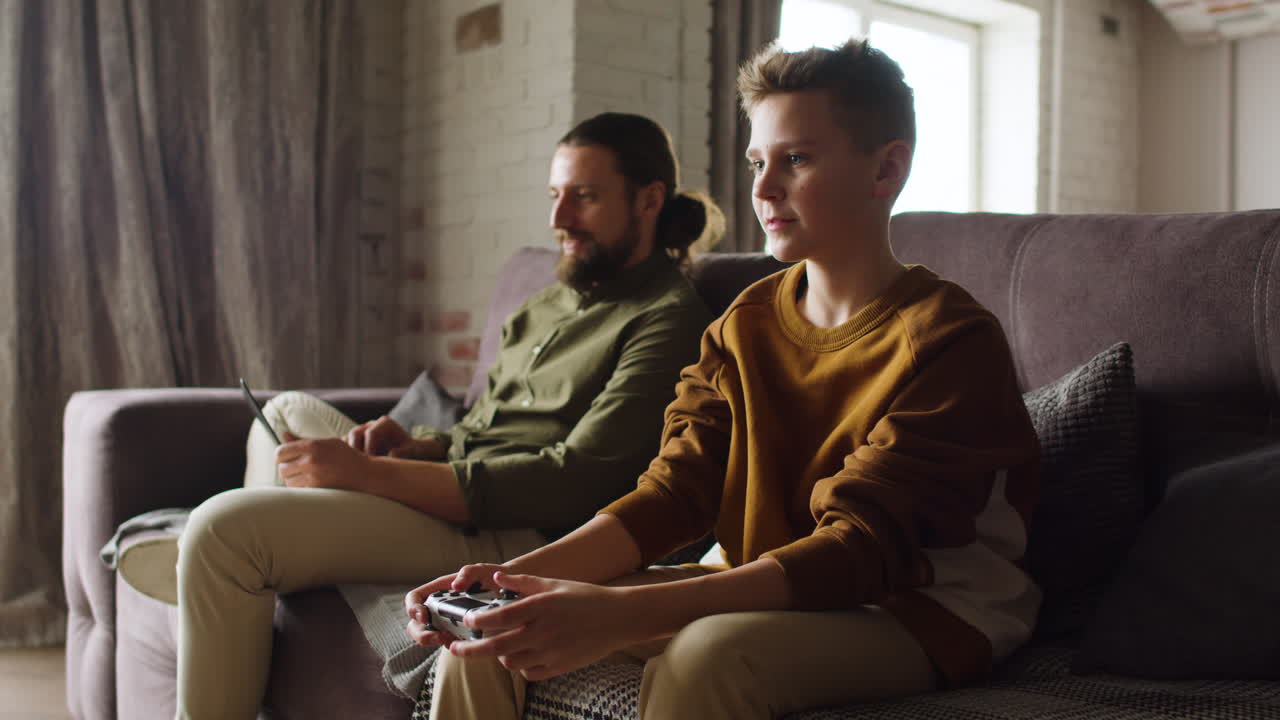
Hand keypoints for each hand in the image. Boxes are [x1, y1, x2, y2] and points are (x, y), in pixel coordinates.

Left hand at [276, 432, 380, 490]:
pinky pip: (299, 491)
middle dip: (287, 469)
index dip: (281, 456)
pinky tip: (311, 483)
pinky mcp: (318, 490)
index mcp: (312, 446)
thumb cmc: (345, 456)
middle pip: (282, 469)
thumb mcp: (326, 442)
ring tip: (305, 476)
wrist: (364, 473)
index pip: (280, 452)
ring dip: (293, 480)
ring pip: (289, 482)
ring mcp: (314, 476)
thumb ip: (302, 440)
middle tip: (296, 468)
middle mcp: (311, 461)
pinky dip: (301, 488)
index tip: (286, 457)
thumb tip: (283, 434)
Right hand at [345, 416, 445, 458]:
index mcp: (385, 424)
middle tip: (358, 467)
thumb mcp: (413, 451)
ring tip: (352, 468)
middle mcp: (371, 425)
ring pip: (347, 438)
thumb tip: (392, 453)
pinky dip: (344, 455)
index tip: (371, 463)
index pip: (372, 432)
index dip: (369, 447)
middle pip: (355, 433)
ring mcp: (362, 431)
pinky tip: (349, 469)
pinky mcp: (355, 441)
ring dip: (347, 453)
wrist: (406, 452)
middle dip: (355, 450)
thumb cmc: (410, 451)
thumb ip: (405, 452)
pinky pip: (343, 445)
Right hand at [403, 564, 506, 648]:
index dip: (413, 608)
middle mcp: (438, 607)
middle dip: (421, 633)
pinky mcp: (458, 634)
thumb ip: (468, 572)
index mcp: (438, 590)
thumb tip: (456, 585)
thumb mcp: (482, 570)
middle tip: (437, 637)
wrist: (511, 591)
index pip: (414, 598)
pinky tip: (463, 645)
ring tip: (449, 640)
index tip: (424, 615)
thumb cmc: (492, 577)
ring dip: (433, 641)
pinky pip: (446, 643)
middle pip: (415, 623)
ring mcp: (446, 622)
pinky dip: (450, 645)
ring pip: (428, 636)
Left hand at [448, 571, 640, 680]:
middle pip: (497, 646)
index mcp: (541, 607)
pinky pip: (529, 673)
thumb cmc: (585, 597)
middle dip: (470, 649)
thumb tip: (496, 578)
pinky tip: (520, 656)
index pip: (500, 617)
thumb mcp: (554, 584)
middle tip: (455, 648)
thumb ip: (523, 582)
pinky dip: (519, 667)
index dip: (478, 620)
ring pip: (510, 663)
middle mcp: (544, 631)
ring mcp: (552, 652)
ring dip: (498, 656)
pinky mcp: (559, 667)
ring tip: (497, 647)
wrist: (618, 618)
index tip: (467, 619)